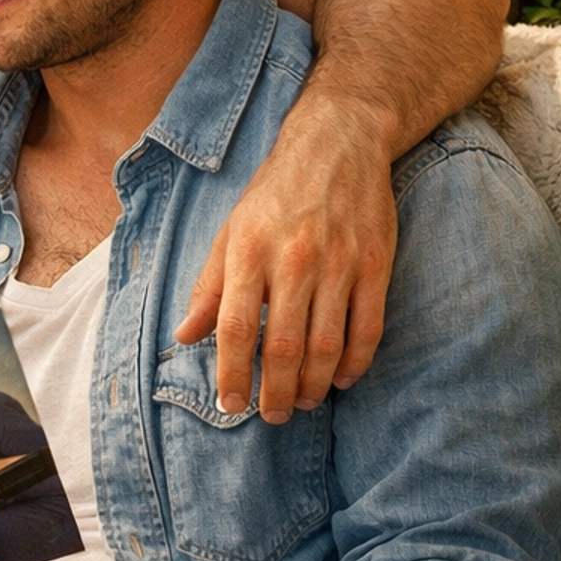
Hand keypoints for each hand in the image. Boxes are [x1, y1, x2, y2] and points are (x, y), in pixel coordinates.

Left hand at [174, 97, 396, 423]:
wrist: (338, 143)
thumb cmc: (275, 192)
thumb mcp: (230, 232)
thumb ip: (208, 288)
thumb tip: (184, 336)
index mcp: (250, 252)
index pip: (236, 328)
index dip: (232, 374)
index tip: (231, 405)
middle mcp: (294, 260)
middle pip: (285, 346)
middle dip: (277, 393)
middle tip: (272, 416)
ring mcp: (339, 263)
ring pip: (328, 345)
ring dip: (315, 386)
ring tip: (304, 402)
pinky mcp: (376, 264)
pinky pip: (368, 328)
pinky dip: (356, 362)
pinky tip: (343, 379)